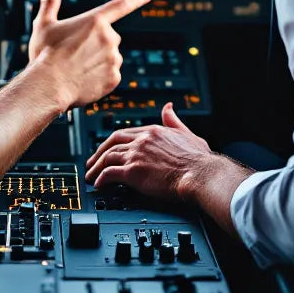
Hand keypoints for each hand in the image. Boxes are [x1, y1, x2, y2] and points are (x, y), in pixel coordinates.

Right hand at [26, 0, 152, 108]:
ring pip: (110, 57)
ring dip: (98, 61)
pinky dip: (99, 77)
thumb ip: (50, 2)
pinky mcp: (114, 78)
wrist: (48, 86)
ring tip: (77, 69)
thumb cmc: (45, 55)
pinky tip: (83, 80)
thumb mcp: (44, 24)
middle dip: (96, 43)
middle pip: (109, 37)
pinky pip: (110, 75)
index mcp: (95, 21)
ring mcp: (114, 59)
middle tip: (75, 53)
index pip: (121, 5)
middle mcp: (109, 38)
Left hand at [84, 102, 214, 201]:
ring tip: (91, 177)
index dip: (113, 142)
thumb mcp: (187, 134)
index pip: (125, 133)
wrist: (202, 175)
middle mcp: (142, 140)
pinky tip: (98, 184)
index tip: (108, 150)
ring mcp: (136, 155)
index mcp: (152, 131)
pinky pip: (109, 173)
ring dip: (96, 167)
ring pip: (107, 157)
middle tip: (92, 162)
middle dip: (98, 152)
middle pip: (111, 142)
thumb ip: (174, 120)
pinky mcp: (134, 171)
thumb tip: (168, 107)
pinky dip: (101, 178)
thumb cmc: (199, 160)